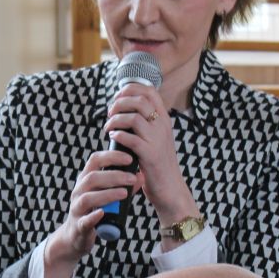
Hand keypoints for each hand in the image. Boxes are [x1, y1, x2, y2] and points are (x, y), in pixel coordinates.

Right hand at [43, 150, 136, 277]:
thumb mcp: (107, 195)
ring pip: (88, 198)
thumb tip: (141, 176)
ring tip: (124, 193)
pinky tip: (103, 213)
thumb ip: (123, 186)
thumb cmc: (95, 210)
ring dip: (107, 194)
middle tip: (132, 178)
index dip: (111, 156)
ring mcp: (77, 209)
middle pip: (92, 178)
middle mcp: (79, 191)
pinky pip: (84, 221)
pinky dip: (93, 217)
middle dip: (114, 176)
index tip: (129, 157)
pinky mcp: (79, 226)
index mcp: (85, 180)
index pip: (95, 160)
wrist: (76, 236)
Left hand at [102, 84, 199, 225]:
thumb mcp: (155, 139)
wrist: (170, 189)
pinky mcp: (150, 155)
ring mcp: (157, 140)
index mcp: (164, 120)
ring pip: (134, 117)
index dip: (131, 88)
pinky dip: (118, 135)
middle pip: (139, 100)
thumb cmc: (157, 165)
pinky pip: (131, 138)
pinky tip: (112, 138)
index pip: (150, 91)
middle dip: (119, 103)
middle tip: (109, 113)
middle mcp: (162, 126)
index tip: (117, 96)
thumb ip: (144, 126)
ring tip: (108, 128)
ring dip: (116, 120)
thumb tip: (123, 112)